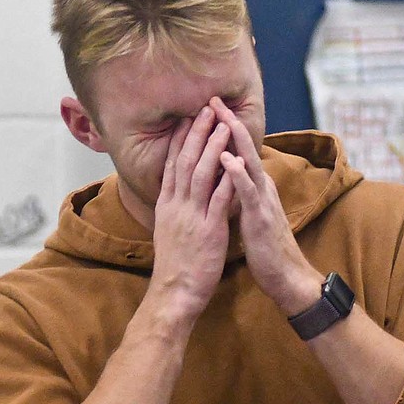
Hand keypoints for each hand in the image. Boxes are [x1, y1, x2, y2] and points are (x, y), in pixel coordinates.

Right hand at [150, 105, 235, 317]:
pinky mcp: (208, 230)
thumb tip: (178, 194)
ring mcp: (191, 217)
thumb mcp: (169, 231)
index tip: (188, 119)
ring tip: (223, 127)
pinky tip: (237, 163)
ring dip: (213, 149)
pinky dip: (227, 180)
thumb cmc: (176, 265)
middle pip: (185, 162)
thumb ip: (176, 209)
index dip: (180, 140)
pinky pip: (218, 200)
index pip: (172, 165)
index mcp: (167, 205)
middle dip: (196, 134)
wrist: (174, 293)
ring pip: (201, 175)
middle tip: (205, 110)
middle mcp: (176, 206)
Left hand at [210, 97, 321, 315]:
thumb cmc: (266, 249)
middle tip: (212, 100)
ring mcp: (263, 201)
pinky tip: (228, 160)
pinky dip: (238, 174)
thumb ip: (241, 197)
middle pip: (244, 149)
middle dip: (229, 123)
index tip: (207, 110)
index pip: (238, 152)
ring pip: (249, 163)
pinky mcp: (261, 217)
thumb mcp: (250, 216)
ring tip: (223, 118)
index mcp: (256, 188)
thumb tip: (228, 182)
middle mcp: (261, 188)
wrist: (286, 277)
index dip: (224, 131)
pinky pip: (249, 192)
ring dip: (236, 140)